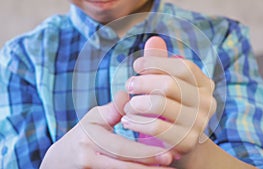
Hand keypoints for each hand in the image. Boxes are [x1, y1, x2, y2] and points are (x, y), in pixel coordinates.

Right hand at [40, 91, 174, 168]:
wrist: (59, 162)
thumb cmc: (81, 136)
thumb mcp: (93, 118)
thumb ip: (113, 109)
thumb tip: (130, 94)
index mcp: (89, 141)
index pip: (122, 149)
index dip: (145, 153)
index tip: (168, 154)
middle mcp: (88, 160)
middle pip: (124, 166)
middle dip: (150, 167)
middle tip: (172, 163)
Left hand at [121, 37, 215, 153]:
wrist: (180, 144)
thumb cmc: (170, 109)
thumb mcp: (166, 85)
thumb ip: (161, 64)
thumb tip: (153, 40)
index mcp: (204, 84)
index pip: (182, 67)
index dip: (157, 62)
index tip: (136, 65)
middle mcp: (206, 102)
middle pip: (170, 84)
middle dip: (143, 82)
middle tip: (129, 85)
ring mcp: (199, 123)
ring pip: (161, 104)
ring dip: (137, 102)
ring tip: (127, 105)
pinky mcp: (187, 141)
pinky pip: (157, 127)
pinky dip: (137, 122)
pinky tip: (127, 120)